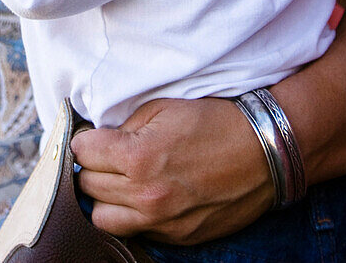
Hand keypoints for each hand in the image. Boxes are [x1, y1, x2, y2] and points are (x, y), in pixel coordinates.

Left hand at [71, 97, 273, 243]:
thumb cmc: (215, 121)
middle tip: (102, 154)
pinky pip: (135, 232)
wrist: (263, 152)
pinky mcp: (177, 237)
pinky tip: (142, 195)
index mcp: (138, 157)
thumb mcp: (163, 107)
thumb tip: (102, 138)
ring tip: (116, 179)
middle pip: (87, 185)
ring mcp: (162, 222)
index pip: (82, 153)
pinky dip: (130, 215)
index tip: (90, 136)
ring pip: (102, 218)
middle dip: (91, 166)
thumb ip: (125, 126)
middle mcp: (145, 196)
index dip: (84, 140)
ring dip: (103, 197)